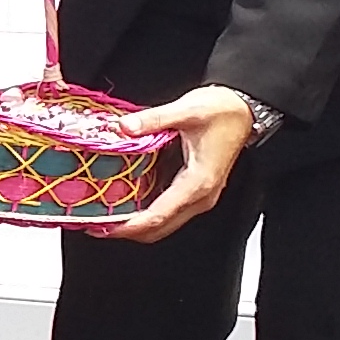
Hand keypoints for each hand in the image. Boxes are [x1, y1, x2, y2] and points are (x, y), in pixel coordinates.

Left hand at [108, 85, 258, 242]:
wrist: (243, 109)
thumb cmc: (222, 111)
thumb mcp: (186, 110)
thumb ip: (154, 119)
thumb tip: (124, 126)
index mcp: (198, 183)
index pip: (159, 215)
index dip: (130, 226)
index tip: (104, 228)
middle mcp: (200, 196)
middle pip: (160, 228)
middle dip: (128, 230)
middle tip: (96, 225)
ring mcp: (200, 196)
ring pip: (165, 223)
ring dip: (136, 224)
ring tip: (106, 216)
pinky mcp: (196, 190)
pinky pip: (169, 210)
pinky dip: (146, 212)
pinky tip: (126, 201)